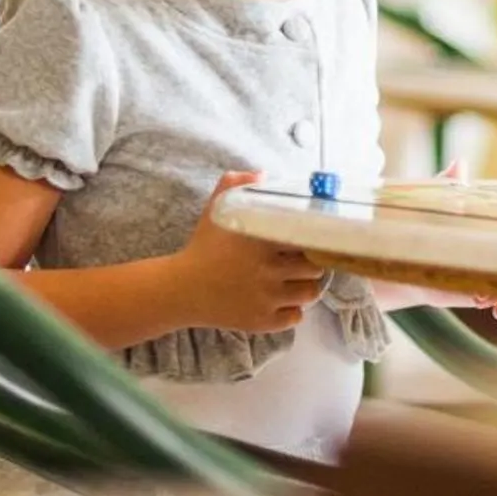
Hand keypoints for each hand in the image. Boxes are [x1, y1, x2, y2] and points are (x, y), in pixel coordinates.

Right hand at [172, 170, 325, 332]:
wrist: (181, 290)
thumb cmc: (203, 247)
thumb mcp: (216, 211)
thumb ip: (236, 185)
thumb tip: (262, 174)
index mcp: (262, 241)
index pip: (308, 239)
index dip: (313, 238)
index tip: (309, 237)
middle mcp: (269, 271)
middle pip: (315, 267)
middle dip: (311, 263)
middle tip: (301, 260)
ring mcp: (268, 298)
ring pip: (310, 294)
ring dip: (305, 286)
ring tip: (295, 280)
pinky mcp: (263, 321)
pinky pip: (296, 317)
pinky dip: (293, 309)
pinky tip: (282, 300)